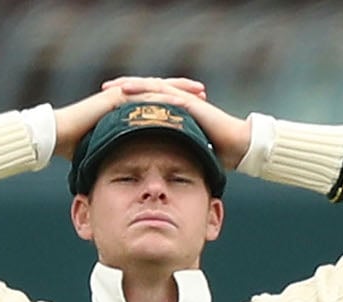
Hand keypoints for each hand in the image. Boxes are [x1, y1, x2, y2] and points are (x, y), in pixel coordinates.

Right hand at [53, 77, 207, 159]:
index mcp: (125, 111)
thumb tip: (126, 176)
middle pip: (160, 92)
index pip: (155, 105)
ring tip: (198, 92)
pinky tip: (178, 98)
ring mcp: (120, 96)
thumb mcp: (104, 152)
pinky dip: (162, 95)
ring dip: (178, 89)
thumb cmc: (75, 148)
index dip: (175, 106)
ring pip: (156, 88)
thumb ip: (118, 156)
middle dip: (182, 93)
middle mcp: (124, 100)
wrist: (57, 137)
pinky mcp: (115, 97)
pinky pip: (143, 94)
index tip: (194, 110)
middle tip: (204, 94)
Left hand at [101, 76, 251, 169]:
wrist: (239, 146)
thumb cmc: (216, 151)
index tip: (107, 104)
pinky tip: (138, 94)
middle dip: (124, 88)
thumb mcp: (187, 152)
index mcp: (174, 111)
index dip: (126, 101)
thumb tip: (158, 174)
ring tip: (115, 87)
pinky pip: (168, 97)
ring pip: (154, 88)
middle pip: (146, 90)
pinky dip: (151, 94)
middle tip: (103, 89)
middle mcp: (178, 102)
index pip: (146, 101)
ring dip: (134, 86)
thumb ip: (172, 156)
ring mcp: (185, 101)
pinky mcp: (192, 104)